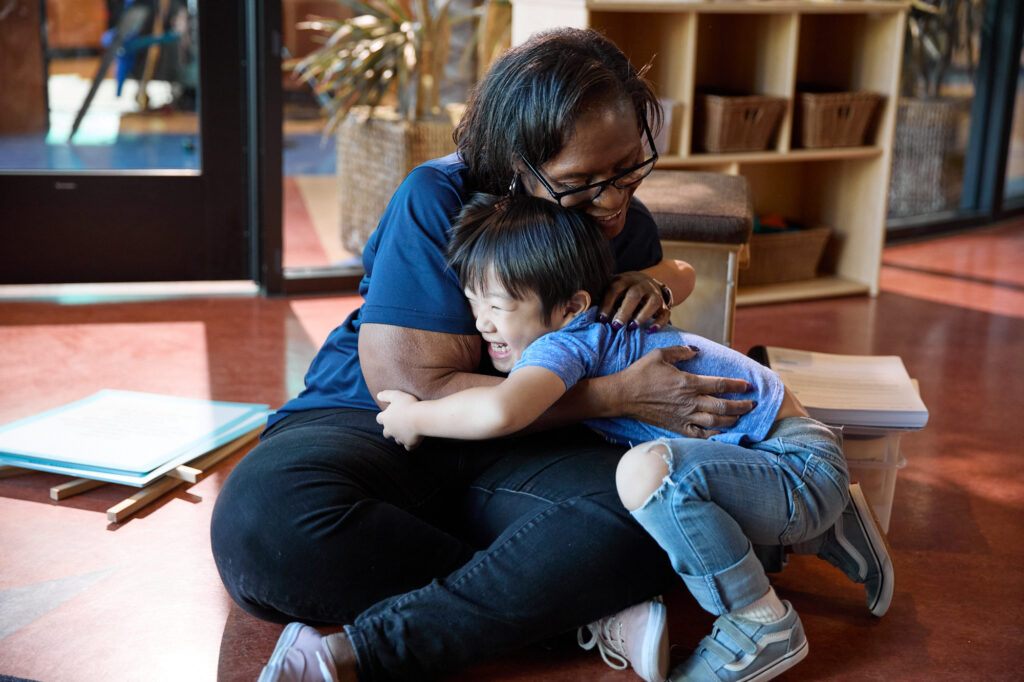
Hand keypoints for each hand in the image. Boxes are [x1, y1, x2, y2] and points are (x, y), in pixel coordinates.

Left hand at [376, 389, 423, 449]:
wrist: (421, 418)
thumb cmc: (409, 405)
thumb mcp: (396, 395)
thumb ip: (386, 395)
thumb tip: (378, 395)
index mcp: (386, 418)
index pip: (379, 419)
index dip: (383, 417)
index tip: (388, 415)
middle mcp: (390, 430)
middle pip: (386, 433)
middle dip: (389, 431)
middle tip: (397, 426)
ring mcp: (400, 438)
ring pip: (397, 440)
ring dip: (401, 437)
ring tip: (408, 432)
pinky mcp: (409, 443)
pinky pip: (408, 447)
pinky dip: (411, 444)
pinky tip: (415, 440)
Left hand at [598, 272, 671, 330]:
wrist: (645, 281)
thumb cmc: (622, 289)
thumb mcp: (611, 287)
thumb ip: (599, 295)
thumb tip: (579, 306)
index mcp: (624, 279)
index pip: (614, 289)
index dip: (606, 304)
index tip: (600, 320)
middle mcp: (641, 284)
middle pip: (634, 295)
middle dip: (624, 311)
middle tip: (615, 326)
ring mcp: (654, 294)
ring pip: (652, 303)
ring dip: (642, 316)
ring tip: (631, 328)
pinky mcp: (664, 304)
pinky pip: (665, 313)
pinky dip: (659, 323)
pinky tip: (650, 331)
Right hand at [615, 345, 754, 437]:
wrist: (623, 396)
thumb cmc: (640, 374)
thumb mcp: (659, 354)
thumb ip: (681, 351)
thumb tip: (697, 351)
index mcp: (688, 383)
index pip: (719, 385)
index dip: (736, 385)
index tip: (747, 385)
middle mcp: (689, 402)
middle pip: (723, 406)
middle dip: (742, 405)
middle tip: (752, 404)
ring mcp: (684, 417)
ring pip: (716, 422)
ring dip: (732, 420)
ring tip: (741, 417)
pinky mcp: (677, 427)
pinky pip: (700, 435)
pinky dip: (714, 436)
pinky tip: (723, 434)